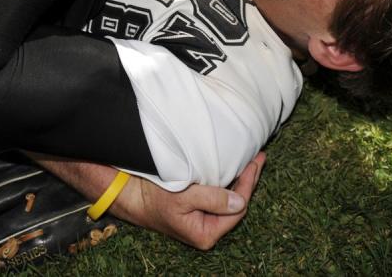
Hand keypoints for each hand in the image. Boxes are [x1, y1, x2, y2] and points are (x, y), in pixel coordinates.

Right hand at [112, 153, 265, 249]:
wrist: (131, 196)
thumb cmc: (155, 198)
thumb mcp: (184, 197)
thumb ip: (213, 199)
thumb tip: (240, 201)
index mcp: (206, 233)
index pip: (238, 208)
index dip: (248, 184)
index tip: (254, 164)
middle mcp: (208, 228)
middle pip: (237, 203)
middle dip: (248, 180)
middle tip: (259, 158)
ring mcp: (203, 218)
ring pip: (230, 197)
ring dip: (240, 179)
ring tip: (252, 161)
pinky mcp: (198, 208)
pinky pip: (220, 194)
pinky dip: (228, 180)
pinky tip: (234, 168)